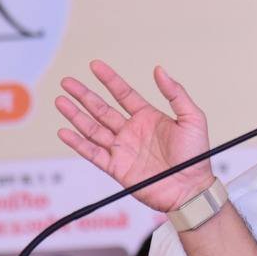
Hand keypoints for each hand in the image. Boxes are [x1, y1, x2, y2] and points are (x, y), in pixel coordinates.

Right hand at [55, 61, 214, 212]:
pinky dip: (77, 143)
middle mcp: (132, 131)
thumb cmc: (196, 156)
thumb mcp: (193, 119)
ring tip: (60, 101)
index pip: (123, 94)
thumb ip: (176, 93)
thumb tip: (160, 70)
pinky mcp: (117, 168)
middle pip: (101, 109)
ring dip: (76, 115)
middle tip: (67, 82)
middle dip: (84, 95)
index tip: (95, 65)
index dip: (109, 79)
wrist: (191, 189)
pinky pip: (93, 153)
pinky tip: (64, 131)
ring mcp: (122, 149)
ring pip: (93, 128)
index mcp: (149, 117)